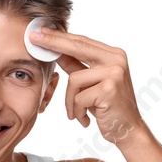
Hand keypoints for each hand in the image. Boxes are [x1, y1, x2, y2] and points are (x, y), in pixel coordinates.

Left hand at [28, 28, 147, 145]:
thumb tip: (55, 51)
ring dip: (71, 100)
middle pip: (77, 48)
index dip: (60, 36)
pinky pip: (79, 97)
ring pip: (74, 79)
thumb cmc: (109, 107)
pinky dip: (77, 111)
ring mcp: (114, 74)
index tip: (40, 31)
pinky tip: (86, 119)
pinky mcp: (109, 89)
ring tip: (78, 112)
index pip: (82, 42)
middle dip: (53, 43)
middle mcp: (117, 60)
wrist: (129, 130)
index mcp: (114, 55)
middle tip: (33, 39)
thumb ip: (77, 66)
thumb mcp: (92, 83)